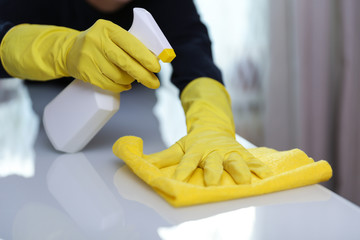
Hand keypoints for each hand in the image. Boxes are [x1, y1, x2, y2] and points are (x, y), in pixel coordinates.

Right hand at [0, 20, 159, 91]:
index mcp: (108, 29)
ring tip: (133, 80)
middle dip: (143, 75)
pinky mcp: (86, 72)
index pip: (131, 44)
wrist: (71, 50)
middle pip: (125, 62)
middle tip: (154, 83)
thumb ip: (130, 45)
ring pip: (118, 76)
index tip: (157, 68)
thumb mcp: (113, 36)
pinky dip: (120, 87)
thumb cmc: (101, 43)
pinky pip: (109, 84)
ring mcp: (89, 57)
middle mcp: (97, 41)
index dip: (145, 58)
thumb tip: (152, 62)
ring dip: (130, 81)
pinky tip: (124, 85)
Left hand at [113, 78, 271, 185]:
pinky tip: (266, 175)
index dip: (183, 170)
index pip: (187, 160)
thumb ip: (161, 158)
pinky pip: (250, 159)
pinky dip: (258, 167)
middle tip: (213, 181)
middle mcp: (212, 150)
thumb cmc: (194, 142)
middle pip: (212, 161)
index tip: (179, 180)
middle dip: (213, 171)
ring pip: (234, 160)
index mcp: (195, 149)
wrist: (212, 127)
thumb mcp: (177, 147)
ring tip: (244, 181)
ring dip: (239, 170)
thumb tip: (140, 164)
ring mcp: (227, 151)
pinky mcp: (240, 152)